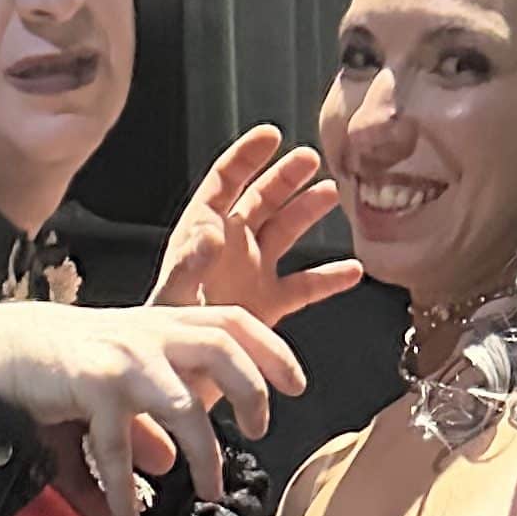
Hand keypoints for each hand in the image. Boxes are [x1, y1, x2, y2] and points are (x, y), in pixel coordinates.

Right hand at [0, 302, 302, 515]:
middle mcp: (153, 335)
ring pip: (182, 405)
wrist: (11, 348)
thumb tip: (170, 464)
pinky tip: (128, 514)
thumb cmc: (78, 362)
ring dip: (203, 454)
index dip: (271, 350)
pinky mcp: (90, 385)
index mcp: (169, 325)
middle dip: (250, 389)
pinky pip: (116, 443)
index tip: (298, 386)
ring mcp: (123, 359)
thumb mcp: (128, 385)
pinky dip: (123, 485)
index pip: (234, 323)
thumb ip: (154, 420)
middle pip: (221, 348)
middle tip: (259, 432)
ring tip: (209, 492)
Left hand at [155, 128, 366, 331]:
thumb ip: (189, 263)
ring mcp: (252, 274)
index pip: (224, 182)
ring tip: (331, 192)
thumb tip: (212, 231)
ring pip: (286, 232)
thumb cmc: (163, 338)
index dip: (246, 156)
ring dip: (307, 211)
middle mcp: (231, 247)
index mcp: (202, 233)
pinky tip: (354, 270)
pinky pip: (304, 287)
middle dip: (285, 176)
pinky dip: (329, 278)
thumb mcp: (172, 296)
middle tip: (311, 157)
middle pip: (261, 199)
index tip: (271, 134)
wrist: (176, 381)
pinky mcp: (269, 306)